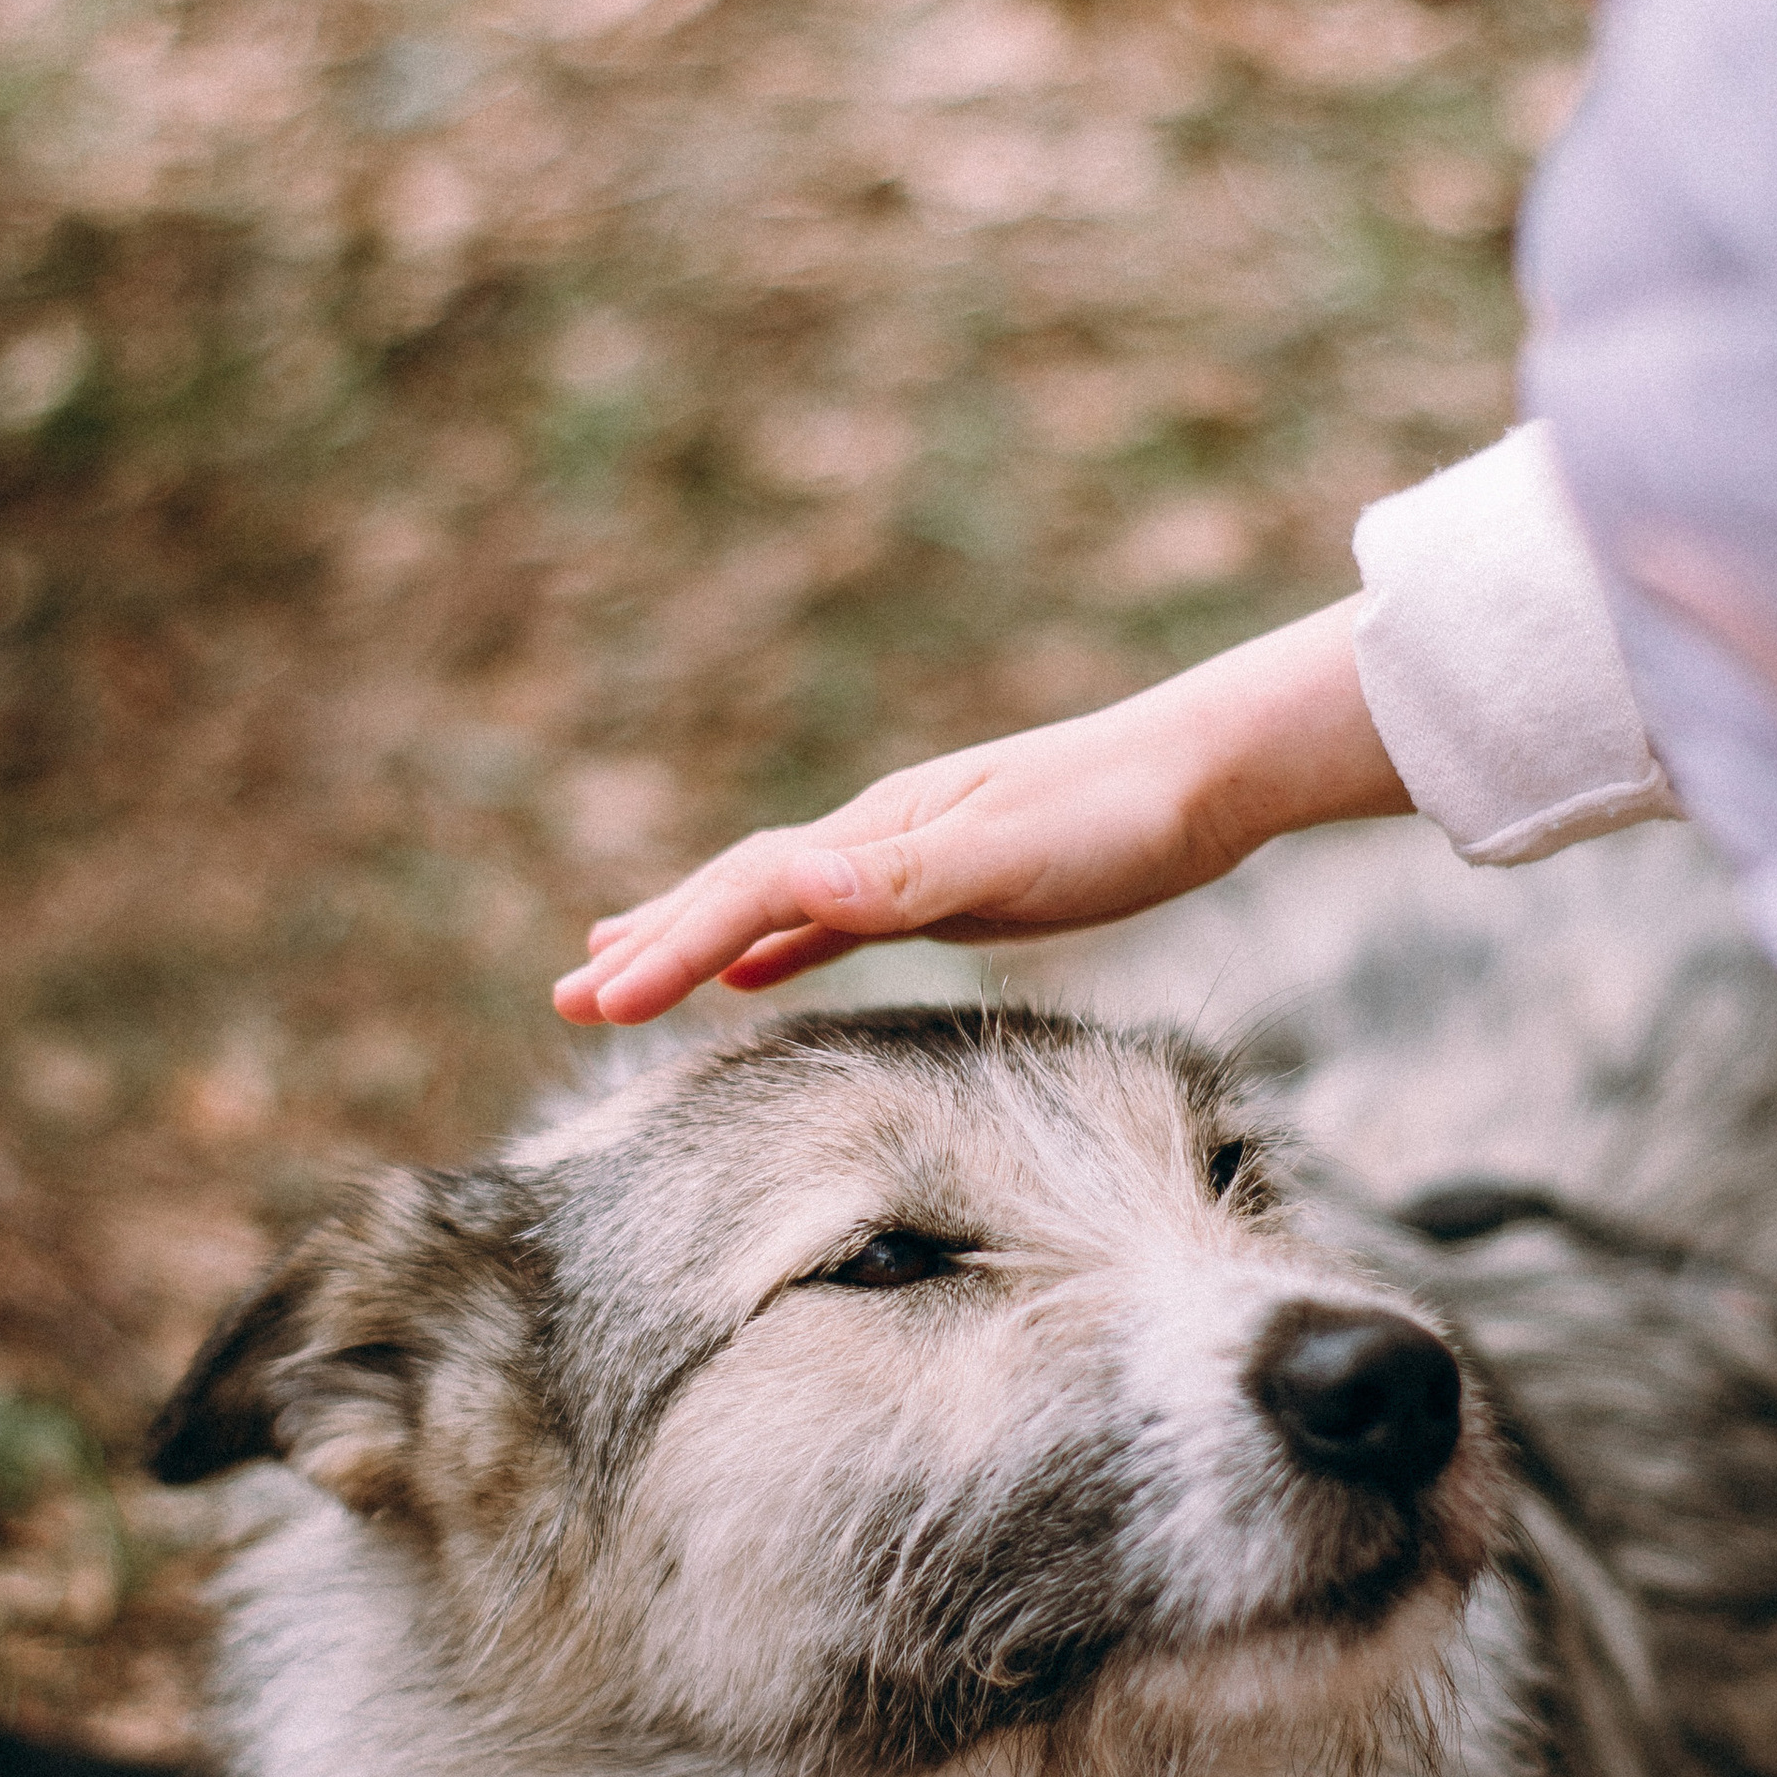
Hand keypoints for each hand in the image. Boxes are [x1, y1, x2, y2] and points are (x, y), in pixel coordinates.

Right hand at [553, 597, 1409, 1024]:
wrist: (1207, 771)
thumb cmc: (1122, 812)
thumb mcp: (1017, 851)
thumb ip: (907, 878)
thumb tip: (797, 886)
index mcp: (881, 833)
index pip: (748, 892)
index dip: (670, 947)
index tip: (605, 1005)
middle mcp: (877, 838)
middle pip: (735, 893)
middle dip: (649, 945)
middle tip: (569, 999)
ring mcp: (907, 859)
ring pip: (769, 904)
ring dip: (690, 941)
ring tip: (613, 972)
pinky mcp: (947, 883)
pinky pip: (831, 922)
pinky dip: (773, 949)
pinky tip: (745, 974)